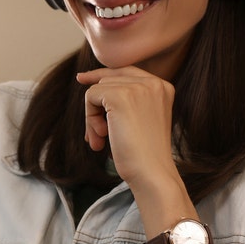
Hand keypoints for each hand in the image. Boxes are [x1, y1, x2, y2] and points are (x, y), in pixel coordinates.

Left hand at [74, 66, 179, 192]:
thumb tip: (91, 84)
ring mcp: (138, 87)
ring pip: (97, 89)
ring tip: (101, 141)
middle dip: (97, 108)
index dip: (101, 75)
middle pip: (108, 80)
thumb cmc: (144, 155)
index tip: (81, 79)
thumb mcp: (140, 120)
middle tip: (97, 136)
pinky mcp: (120, 96)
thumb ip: (125, 100)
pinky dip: (90, 118)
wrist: (152, 173)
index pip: (126, 71)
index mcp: (163, 87)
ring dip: (93, 118)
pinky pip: (90, 96)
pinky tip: (102, 137)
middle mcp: (154, 82)